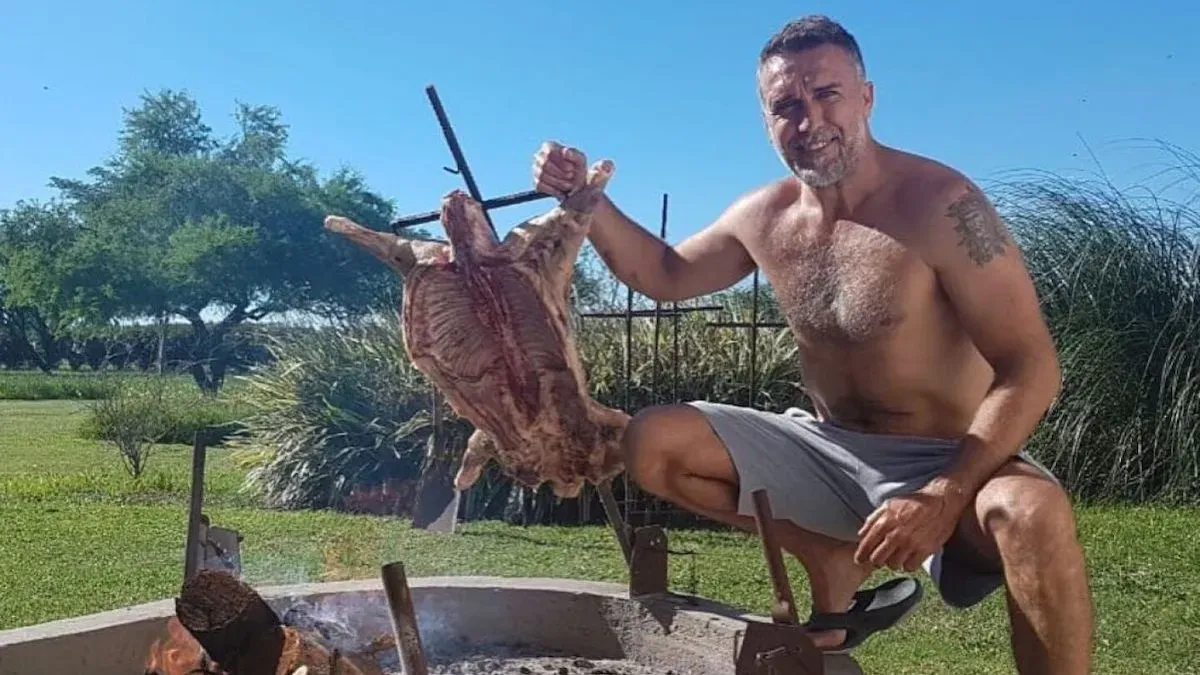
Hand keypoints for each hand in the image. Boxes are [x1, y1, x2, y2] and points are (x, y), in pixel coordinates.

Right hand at [532, 140, 586, 198]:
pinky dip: (553, 190)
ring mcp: (536, 169)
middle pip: (544, 164)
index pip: (549, 151)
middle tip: (571, 177)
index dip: (560, 161)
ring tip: (569, 185)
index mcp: (549, 146)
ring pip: (541, 175)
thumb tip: (565, 151)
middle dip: (560, 173)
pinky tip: (562, 192)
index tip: (571, 168)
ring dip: (558, 182)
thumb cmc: (578, 168)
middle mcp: (539, 156)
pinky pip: (540, 186)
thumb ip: (574, 155)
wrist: (577, 185)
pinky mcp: (536, 182)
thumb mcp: (581, 160)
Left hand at [854, 477, 969, 572]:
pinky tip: (908, 557)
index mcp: (885, 522)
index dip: (860, 555)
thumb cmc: (914, 502)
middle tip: (879, 557)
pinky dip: (907, 564)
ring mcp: (910, 544)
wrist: (940, 502)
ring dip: (892, 562)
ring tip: (896, 555)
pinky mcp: (924, 550)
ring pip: (893, 565)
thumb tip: (861, 535)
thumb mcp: (888, 504)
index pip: (866, 546)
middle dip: (876, 560)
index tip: (860, 559)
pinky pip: (909, 567)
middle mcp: (896, 535)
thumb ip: (872, 520)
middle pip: (877, 560)